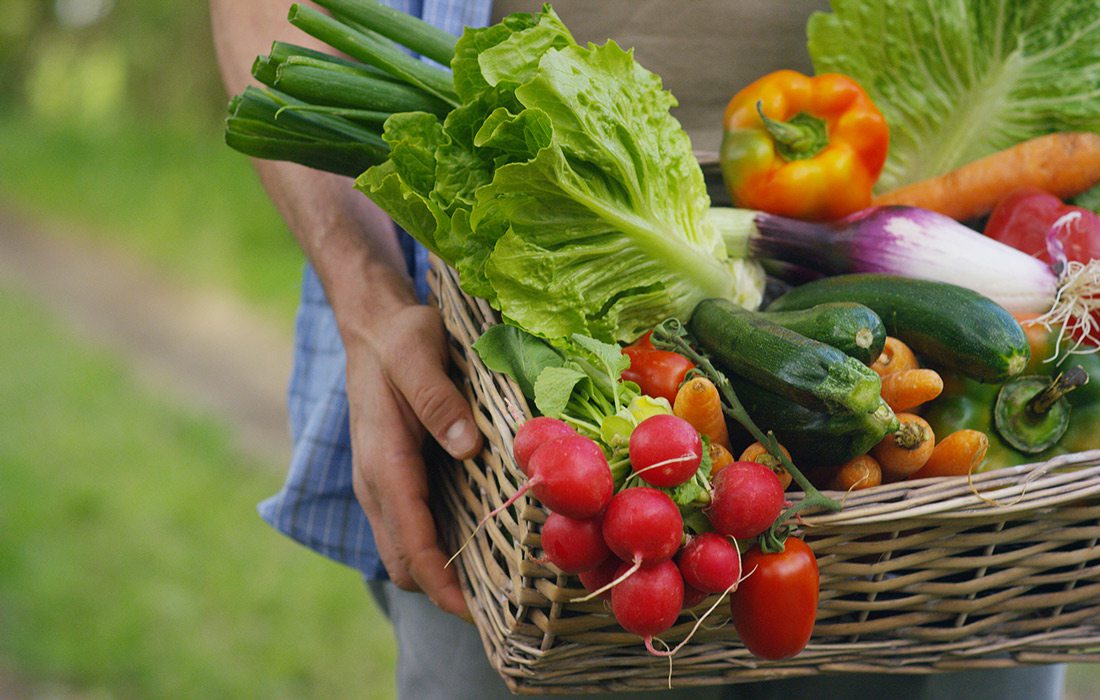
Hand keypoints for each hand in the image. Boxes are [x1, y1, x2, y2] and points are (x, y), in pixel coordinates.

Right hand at [346, 301, 482, 618]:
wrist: (373, 325)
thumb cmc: (399, 337)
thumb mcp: (418, 353)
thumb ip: (437, 399)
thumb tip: (466, 447)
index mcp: (383, 462)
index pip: (410, 543)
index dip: (441, 584)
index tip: (476, 613)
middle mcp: (376, 484)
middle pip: (404, 562)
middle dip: (444, 592)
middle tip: (501, 605)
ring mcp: (381, 484)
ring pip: (405, 550)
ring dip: (441, 574)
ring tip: (496, 586)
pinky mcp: (393, 478)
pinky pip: (411, 528)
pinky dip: (437, 549)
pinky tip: (479, 544)